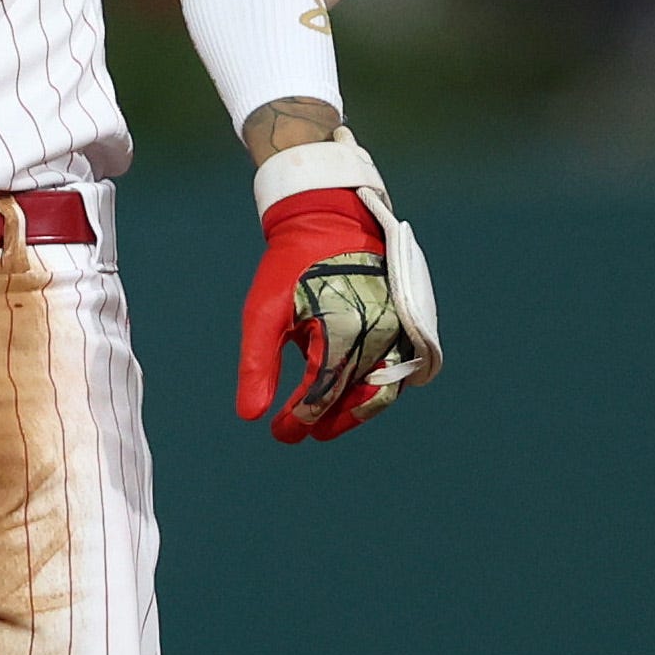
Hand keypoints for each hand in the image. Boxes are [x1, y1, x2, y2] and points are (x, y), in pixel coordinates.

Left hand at [236, 190, 406, 444]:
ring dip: (354, 412)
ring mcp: (396, 328)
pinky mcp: (404, 324)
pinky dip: (372, 390)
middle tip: (298, 433)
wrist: (327, 220)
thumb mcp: (263, 312)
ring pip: (382, 389)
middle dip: (327, 422)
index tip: (279, 432)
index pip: (322, 392)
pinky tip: (346, 399)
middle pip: (356, 398)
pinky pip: (395, 370)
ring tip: (323, 426)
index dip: (300, 419)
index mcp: (341, 328)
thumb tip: (250, 416)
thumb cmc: (289, 266)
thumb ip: (257, 364)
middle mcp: (377, 331)